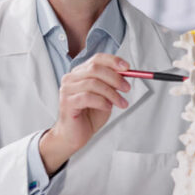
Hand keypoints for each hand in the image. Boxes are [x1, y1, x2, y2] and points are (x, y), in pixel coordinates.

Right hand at [39, 53, 130, 174]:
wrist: (75, 135)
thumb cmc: (88, 115)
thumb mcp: (105, 96)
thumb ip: (112, 84)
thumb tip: (126, 73)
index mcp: (80, 73)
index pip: (97, 59)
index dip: (113, 61)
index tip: (127, 67)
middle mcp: (71, 78)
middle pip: (95, 68)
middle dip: (115, 78)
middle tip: (127, 88)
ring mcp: (67, 89)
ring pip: (93, 83)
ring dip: (111, 93)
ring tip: (120, 103)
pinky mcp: (67, 102)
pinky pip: (87, 97)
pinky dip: (102, 102)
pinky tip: (107, 107)